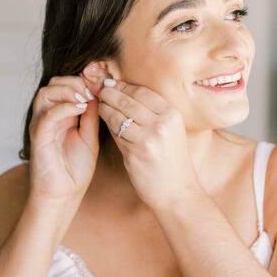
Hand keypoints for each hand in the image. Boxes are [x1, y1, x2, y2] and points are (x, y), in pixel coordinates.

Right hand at [27, 76, 98, 203]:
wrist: (64, 193)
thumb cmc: (76, 167)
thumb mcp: (90, 136)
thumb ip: (92, 115)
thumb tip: (100, 94)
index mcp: (61, 114)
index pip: (66, 84)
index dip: (84, 81)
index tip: (102, 86)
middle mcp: (48, 116)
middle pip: (54, 83)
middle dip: (75, 82)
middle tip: (93, 92)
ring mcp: (41, 125)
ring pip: (46, 93)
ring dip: (68, 91)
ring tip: (86, 99)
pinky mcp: (38, 136)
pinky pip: (47, 115)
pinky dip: (64, 107)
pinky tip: (80, 109)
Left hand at [97, 80, 200, 208]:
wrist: (177, 192)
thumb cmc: (172, 160)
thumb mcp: (171, 131)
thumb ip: (152, 112)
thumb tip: (124, 92)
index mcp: (172, 115)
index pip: (142, 91)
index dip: (123, 86)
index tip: (111, 84)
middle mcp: (161, 125)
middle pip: (126, 100)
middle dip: (108, 93)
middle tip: (99, 92)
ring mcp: (148, 139)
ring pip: (115, 115)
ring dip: (103, 108)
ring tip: (100, 106)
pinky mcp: (134, 153)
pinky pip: (114, 133)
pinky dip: (106, 126)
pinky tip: (105, 123)